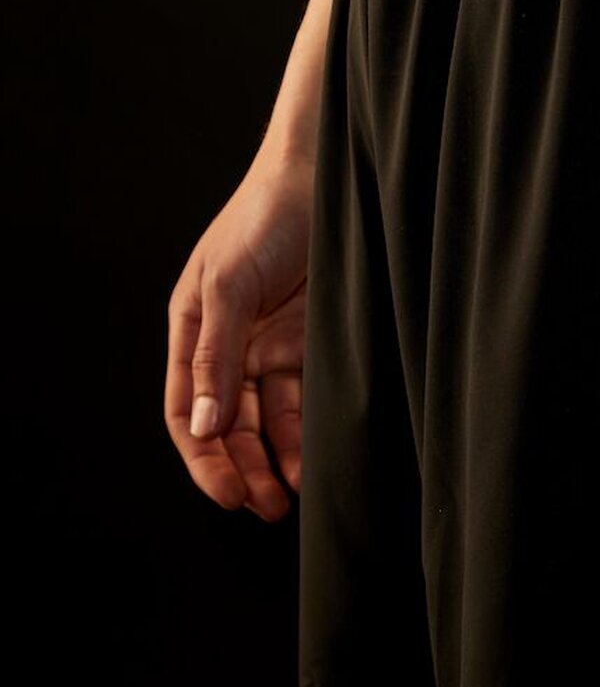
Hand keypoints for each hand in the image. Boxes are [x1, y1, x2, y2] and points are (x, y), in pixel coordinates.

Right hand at [164, 149, 315, 520]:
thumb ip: (215, 356)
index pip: (185, 411)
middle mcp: (229, 345)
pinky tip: (315, 459)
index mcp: (192, 331)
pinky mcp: (311, 340)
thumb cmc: (264, 218)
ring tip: (292, 496)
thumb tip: (204, 425)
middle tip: (265, 509)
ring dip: (276, 459)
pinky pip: (304, 397)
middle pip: (227, 425)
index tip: (228, 494)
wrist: (326, 177)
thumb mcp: (229, 284)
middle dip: (241, 469)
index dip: (203, 456)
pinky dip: (307, 430)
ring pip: (267, 419)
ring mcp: (271, 344)